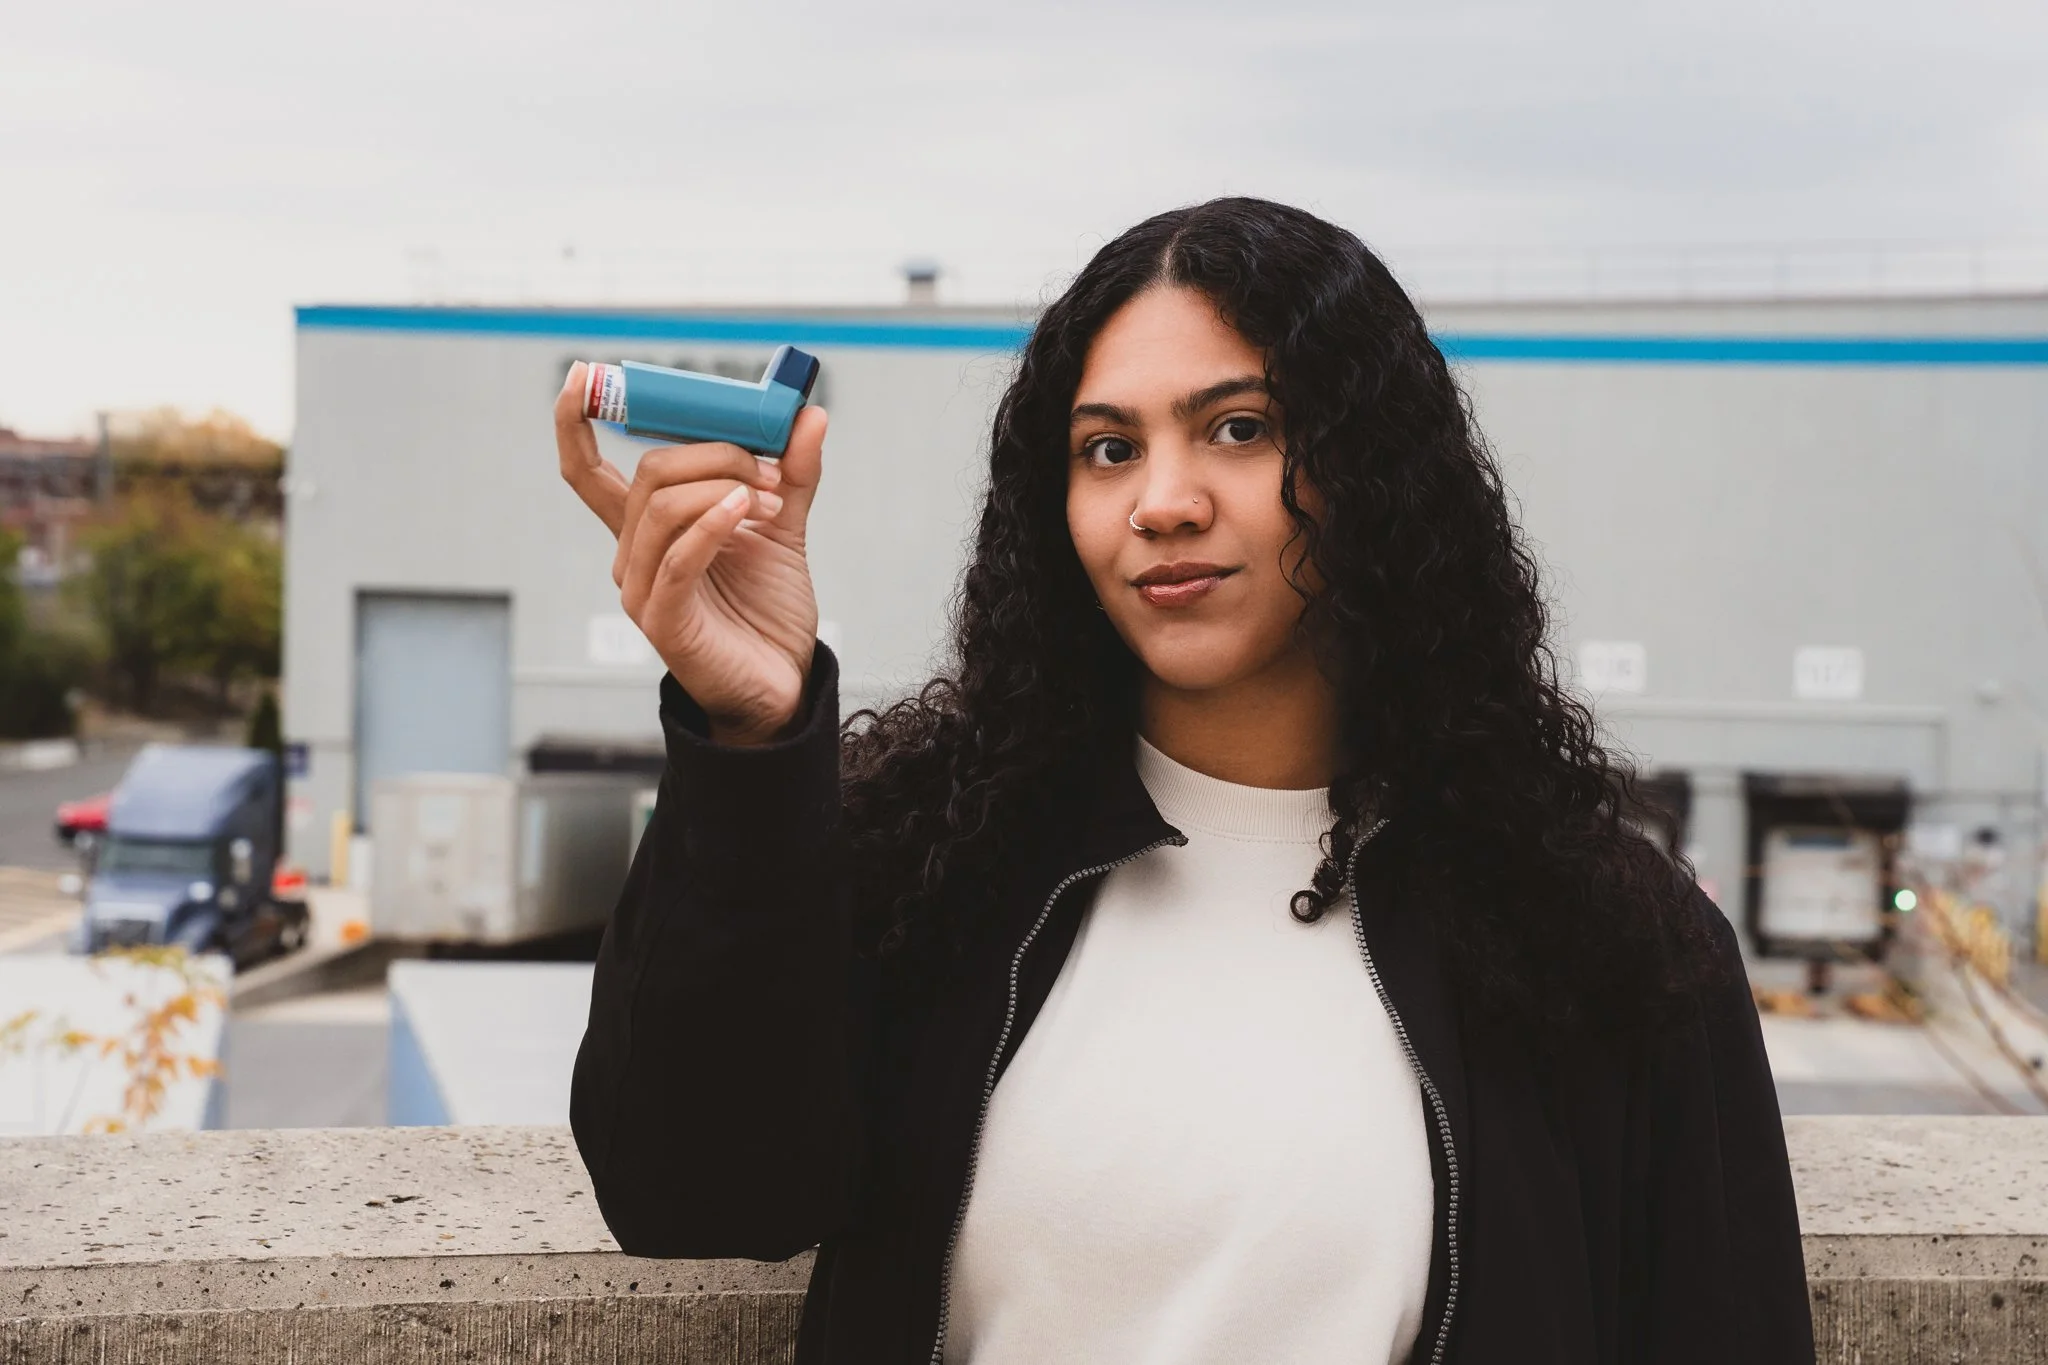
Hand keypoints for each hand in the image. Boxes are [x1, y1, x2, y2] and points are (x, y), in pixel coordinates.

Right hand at [555, 362, 825, 745]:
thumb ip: (791, 472)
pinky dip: (711, 524)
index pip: (587, 470)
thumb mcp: (783, 527)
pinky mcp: (664, 622)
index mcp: (648, 529)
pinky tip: (745, 511)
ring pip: (662, 507)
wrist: (784, 681)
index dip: (574, 421)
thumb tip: (809, 414)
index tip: (584, 373)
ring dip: (724, 485)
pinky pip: (677, 557)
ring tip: (772, 497)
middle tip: (771, 467)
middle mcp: (633, 556)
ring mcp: (643, 590)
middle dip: (714, 453)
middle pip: (649, 474)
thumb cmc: (767, 609)